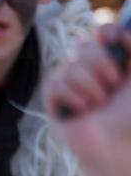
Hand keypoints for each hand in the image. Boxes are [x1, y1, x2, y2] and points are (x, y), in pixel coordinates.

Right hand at [46, 23, 130, 167]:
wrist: (115, 145)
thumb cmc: (130, 115)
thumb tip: (123, 33)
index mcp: (111, 57)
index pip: (102, 30)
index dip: (107, 33)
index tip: (116, 43)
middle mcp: (87, 65)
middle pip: (86, 46)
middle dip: (104, 69)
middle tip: (112, 89)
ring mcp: (67, 78)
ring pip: (73, 67)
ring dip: (93, 91)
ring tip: (98, 106)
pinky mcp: (51, 94)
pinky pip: (58, 84)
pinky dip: (76, 100)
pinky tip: (82, 111)